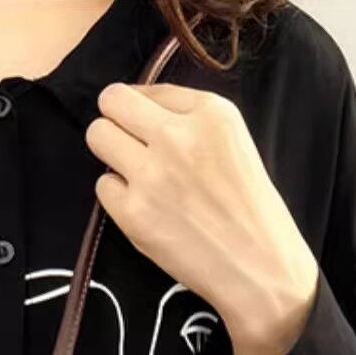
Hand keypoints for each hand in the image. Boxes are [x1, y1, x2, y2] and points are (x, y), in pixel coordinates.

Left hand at [87, 82, 320, 354]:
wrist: (257, 266)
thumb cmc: (248, 206)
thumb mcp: (233, 140)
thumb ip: (188, 116)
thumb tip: (137, 104)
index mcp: (210, 112)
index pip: (146, 89)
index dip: (140, 109)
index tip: (148, 129)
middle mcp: (177, 136)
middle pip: (111, 103)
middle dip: (114, 121)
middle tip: (128, 144)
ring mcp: (151, 174)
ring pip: (98, 137)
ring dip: (110, 153)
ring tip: (135, 174)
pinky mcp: (133, 212)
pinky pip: (102, 185)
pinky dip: (117, 195)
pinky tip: (144, 207)